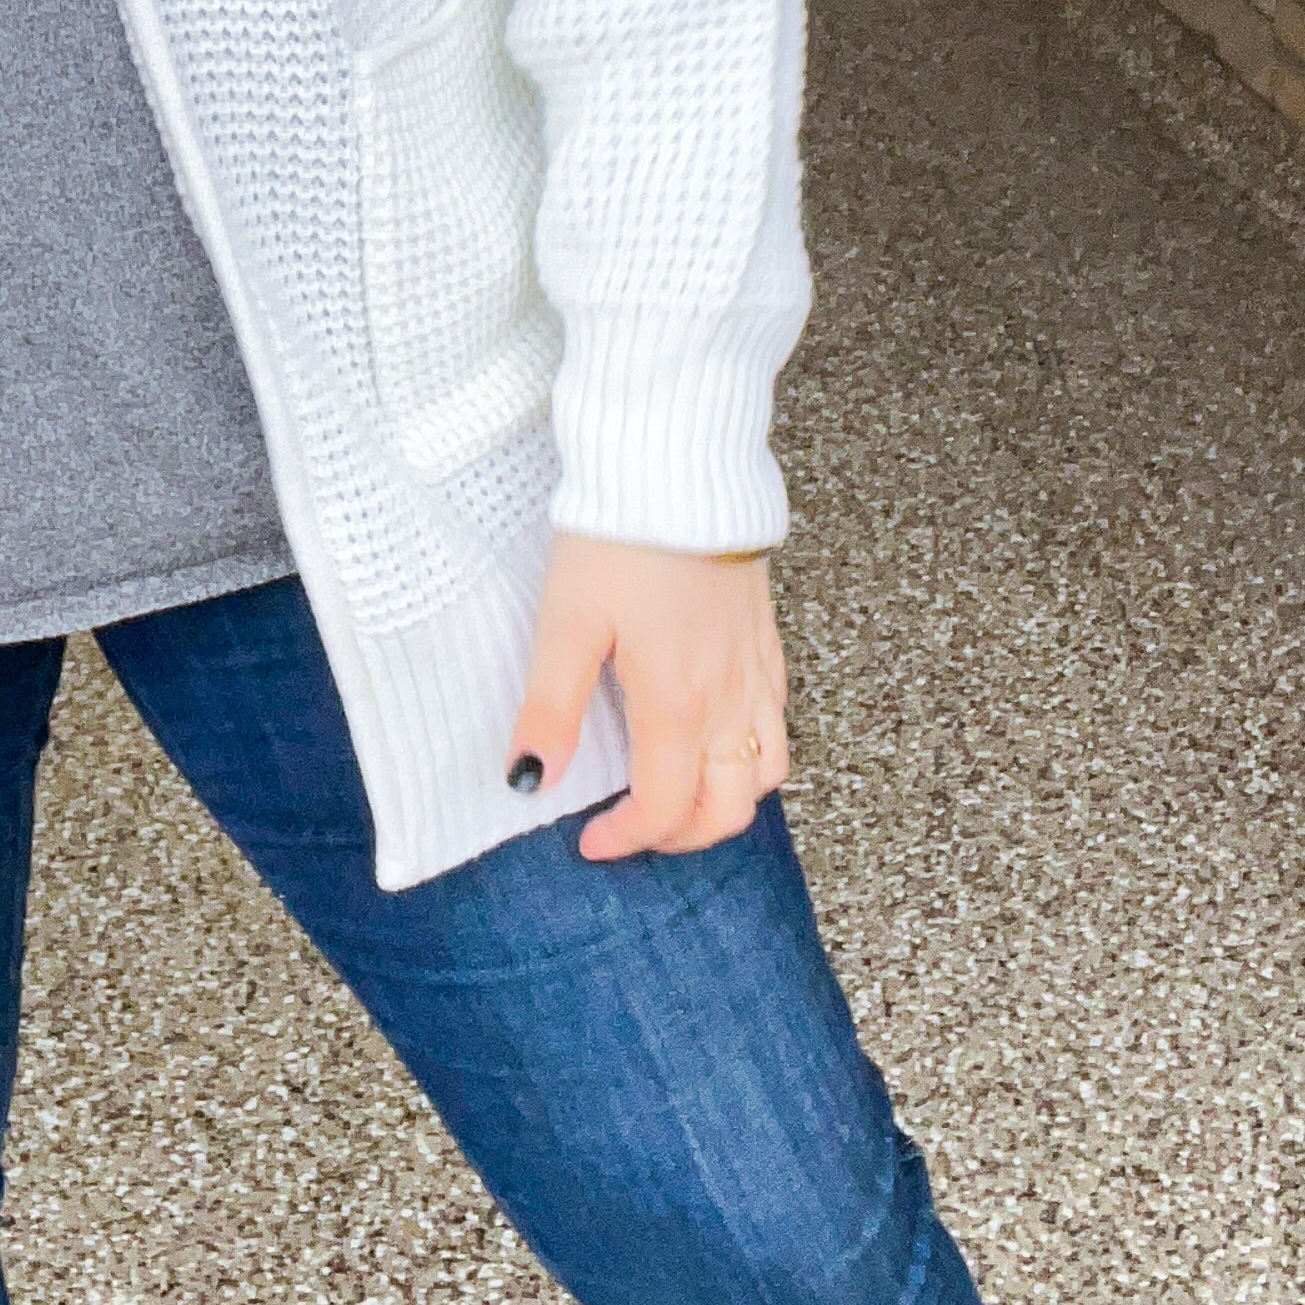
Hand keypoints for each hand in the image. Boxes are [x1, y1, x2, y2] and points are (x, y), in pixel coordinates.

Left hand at [506, 530, 789, 859]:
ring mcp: (757, 668)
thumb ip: (550, 710)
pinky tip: (715, 734)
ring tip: (678, 794)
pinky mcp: (768, 638)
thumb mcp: (566, 623)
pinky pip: (778, 720)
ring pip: (768, 771)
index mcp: (678, 703)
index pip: (667, 808)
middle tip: (635, 829)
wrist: (679, 464)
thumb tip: (527, 779)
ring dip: (728, 800)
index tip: (591, 841)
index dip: (628, 839)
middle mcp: (731, 698)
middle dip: (684, 837)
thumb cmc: (619, 538)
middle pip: (730, 807)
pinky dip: (754, 752)